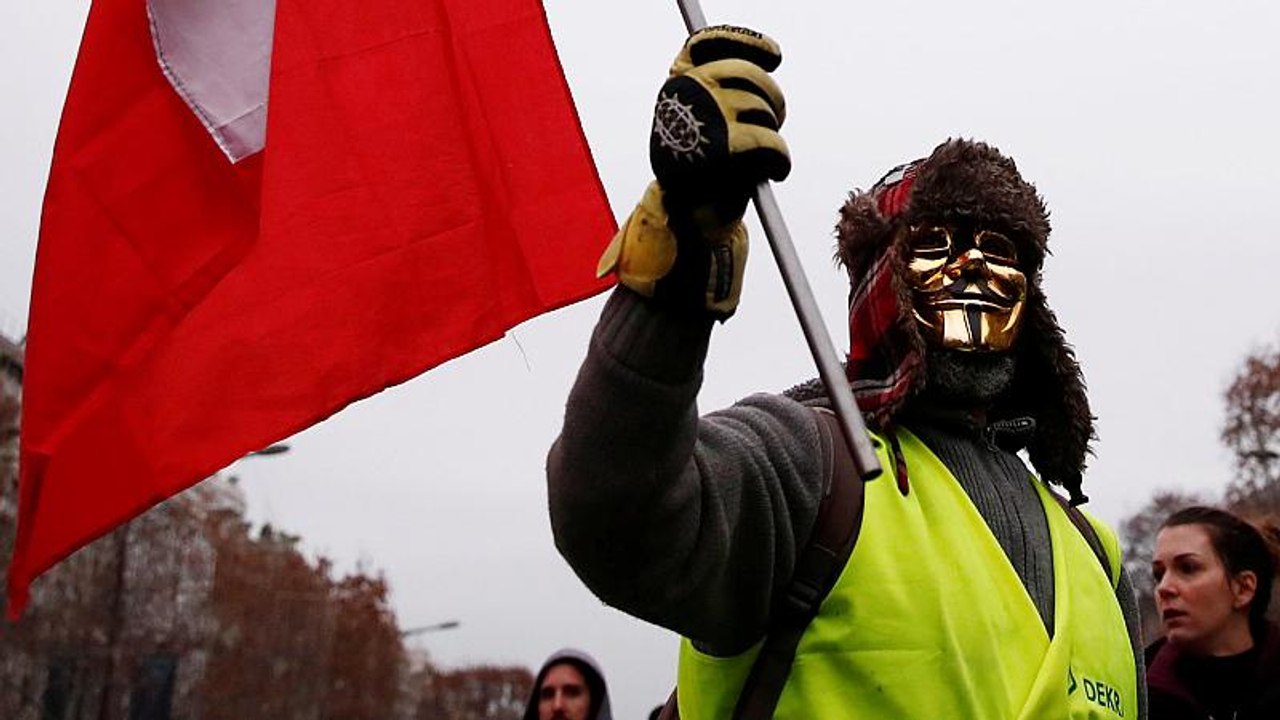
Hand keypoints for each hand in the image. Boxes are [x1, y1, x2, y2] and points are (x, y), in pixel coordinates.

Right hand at [597, 26, 787, 319]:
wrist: (687, 224)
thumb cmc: (702, 174)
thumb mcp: (708, 124)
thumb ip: (724, 91)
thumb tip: (763, 61)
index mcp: (676, 85)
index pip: (707, 42)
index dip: (745, 42)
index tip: (774, 56)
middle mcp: (683, 94)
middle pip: (747, 74)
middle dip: (772, 100)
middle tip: (775, 123)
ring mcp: (702, 118)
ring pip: (763, 109)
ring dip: (775, 134)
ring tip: (765, 157)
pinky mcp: (722, 148)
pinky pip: (770, 141)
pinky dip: (780, 159)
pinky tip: (775, 172)